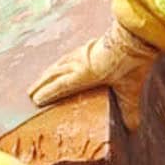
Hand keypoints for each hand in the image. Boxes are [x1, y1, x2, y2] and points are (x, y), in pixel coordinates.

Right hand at [26, 21, 158, 129]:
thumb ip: (129, 108)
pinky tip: (60, 63)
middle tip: (29, 93)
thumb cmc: (131, 63)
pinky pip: (67, 56)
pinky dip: (59, 62)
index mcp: (84, 75)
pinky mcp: (88, 46)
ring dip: (47, 72)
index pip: (60, 86)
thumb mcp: (130, 89)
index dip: (47, 93)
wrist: (135, 35)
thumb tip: (133, 129)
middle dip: (41, 84)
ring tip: (39, 79)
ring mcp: (82, 53)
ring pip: (59, 64)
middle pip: (54, 74)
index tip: (36, 100)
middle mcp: (78, 63)